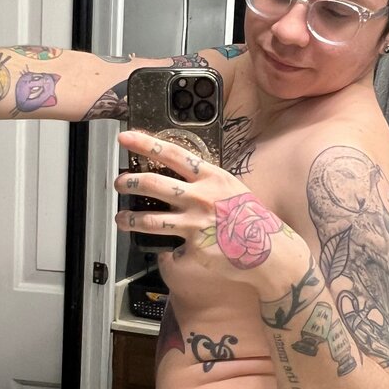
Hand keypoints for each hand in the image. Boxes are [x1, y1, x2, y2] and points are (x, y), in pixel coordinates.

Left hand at [114, 129, 309, 290]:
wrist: (269, 251)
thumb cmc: (251, 219)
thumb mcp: (231, 189)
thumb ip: (206, 183)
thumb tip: (180, 178)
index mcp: (211, 178)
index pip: (173, 154)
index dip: (145, 144)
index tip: (126, 138)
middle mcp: (200, 197)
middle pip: (152, 184)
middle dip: (129, 182)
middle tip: (119, 182)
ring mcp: (195, 223)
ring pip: (150, 219)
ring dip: (129, 218)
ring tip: (121, 218)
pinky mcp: (193, 247)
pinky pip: (169, 248)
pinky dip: (164, 250)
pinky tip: (163, 250)